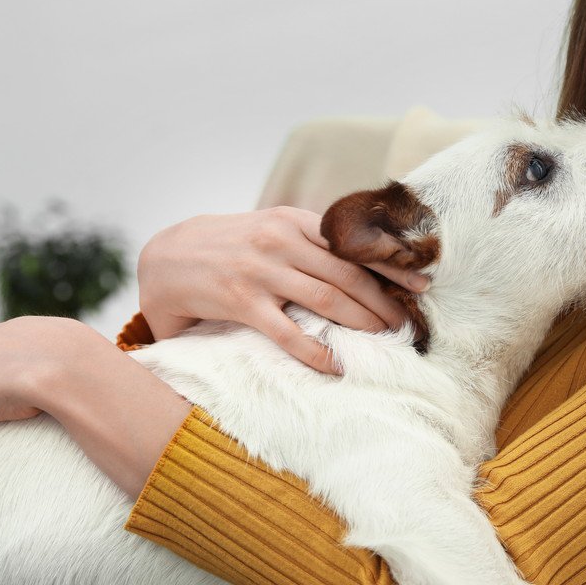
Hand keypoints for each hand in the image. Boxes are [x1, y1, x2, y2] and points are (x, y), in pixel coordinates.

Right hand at [137, 207, 428, 373]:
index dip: (392, 265)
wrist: (164, 256)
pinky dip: (315, 351)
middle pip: (349, 274)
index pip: (354, 244)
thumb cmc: (227, 246)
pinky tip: (335, 366)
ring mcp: (261, 270)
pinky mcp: (240, 300)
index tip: (421, 283)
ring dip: (362, 324)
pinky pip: (288, 332)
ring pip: (327, 300)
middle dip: (384, 302)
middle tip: (407, 325)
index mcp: (292, 221)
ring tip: (383, 342)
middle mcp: (281, 240)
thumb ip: (308, 239)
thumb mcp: (269, 228)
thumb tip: (360, 260)